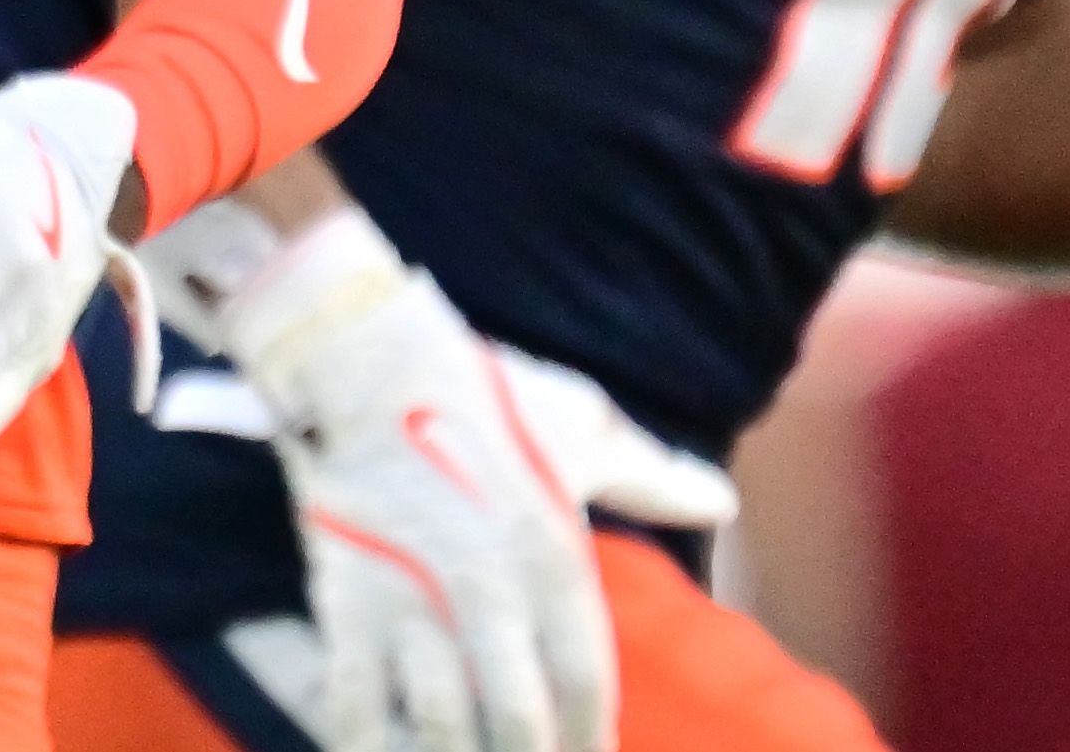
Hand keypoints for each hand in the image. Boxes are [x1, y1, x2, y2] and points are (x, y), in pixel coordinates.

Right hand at [178, 212, 730, 751]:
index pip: (587, 682)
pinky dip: (364, 743)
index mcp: (552, 555)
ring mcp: (410, 600)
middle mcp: (487, 591)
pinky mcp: (346, 599)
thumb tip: (723, 503)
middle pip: (518, 721)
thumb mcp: (582, 429)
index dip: (592, 738)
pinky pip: (351, 702)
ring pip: (437, 726)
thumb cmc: (485, 393)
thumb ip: (655, 477)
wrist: (366, 356)